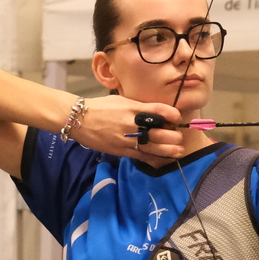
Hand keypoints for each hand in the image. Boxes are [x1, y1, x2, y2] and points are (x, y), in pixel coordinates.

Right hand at [71, 95, 187, 166]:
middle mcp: (131, 123)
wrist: (79, 119)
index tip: (177, 116)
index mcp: (132, 108)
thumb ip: (141, 107)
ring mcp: (126, 139)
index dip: (172, 114)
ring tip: (179, 150)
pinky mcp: (121, 150)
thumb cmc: (102, 107)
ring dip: (168, 150)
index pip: (158, 110)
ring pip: (152, 147)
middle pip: (158, 132)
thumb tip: (160, 112)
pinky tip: (163, 159)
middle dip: (173, 136)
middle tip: (178, 136)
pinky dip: (154, 158)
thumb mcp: (122, 100)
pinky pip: (141, 156)